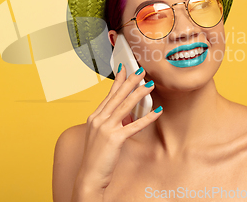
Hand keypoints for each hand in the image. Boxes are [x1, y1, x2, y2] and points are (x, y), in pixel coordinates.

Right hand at [71, 65, 162, 200]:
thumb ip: (111, 123)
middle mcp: (98, 119)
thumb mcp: (100, 136)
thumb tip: (126, 115)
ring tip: (149, 85)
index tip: (124, 69)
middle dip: (130, 81)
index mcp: (94, 117)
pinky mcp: (114, 139)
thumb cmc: (96, 158)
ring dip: (139, 94)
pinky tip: (157, 111)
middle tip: (140, 70)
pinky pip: (134, 125)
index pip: (108, 95)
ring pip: (125, 106)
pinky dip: (147, 118)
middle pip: (117, 96)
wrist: (89, 176)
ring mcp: (105, 128)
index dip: (118, 81)